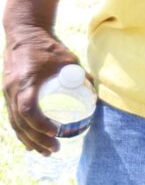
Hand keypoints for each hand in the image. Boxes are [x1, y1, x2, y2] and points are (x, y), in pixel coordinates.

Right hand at [4, 23, 82, 155]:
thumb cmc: (47, 45)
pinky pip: (12, 116)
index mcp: (25, 81)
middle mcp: (12, 89)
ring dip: (28, 139)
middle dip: (37, 139)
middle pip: (20, 121)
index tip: (55, 132)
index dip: (40, 123)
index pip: (28, 109)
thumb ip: (80, 75)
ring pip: (15, 122)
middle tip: (55, 149)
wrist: (24, 32)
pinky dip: (21, 131)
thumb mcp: (67, 58)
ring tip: (45, 152)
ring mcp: (7, 91)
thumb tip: (95, 93)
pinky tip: (29, 143)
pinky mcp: (8, 92)